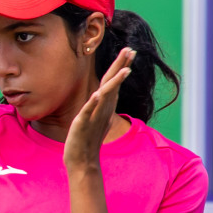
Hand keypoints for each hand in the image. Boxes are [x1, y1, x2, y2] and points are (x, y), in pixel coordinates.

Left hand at [63, 48, 134, 169]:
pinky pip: (88, 112)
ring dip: (115, 83)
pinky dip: (93, 103)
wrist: (82, 161)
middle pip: (113, 84)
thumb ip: (102, 105)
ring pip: (105, 96)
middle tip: (131, 50)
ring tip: (125, 70)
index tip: (129, 51)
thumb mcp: (95, 117)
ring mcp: (94, 117)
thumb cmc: (87, 139)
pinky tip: (97, 94)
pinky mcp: (82, 125)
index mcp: (104, 106)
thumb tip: (104, 93)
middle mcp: (102, 109)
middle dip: (121, 67)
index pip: (113, 82)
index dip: (121, 66)